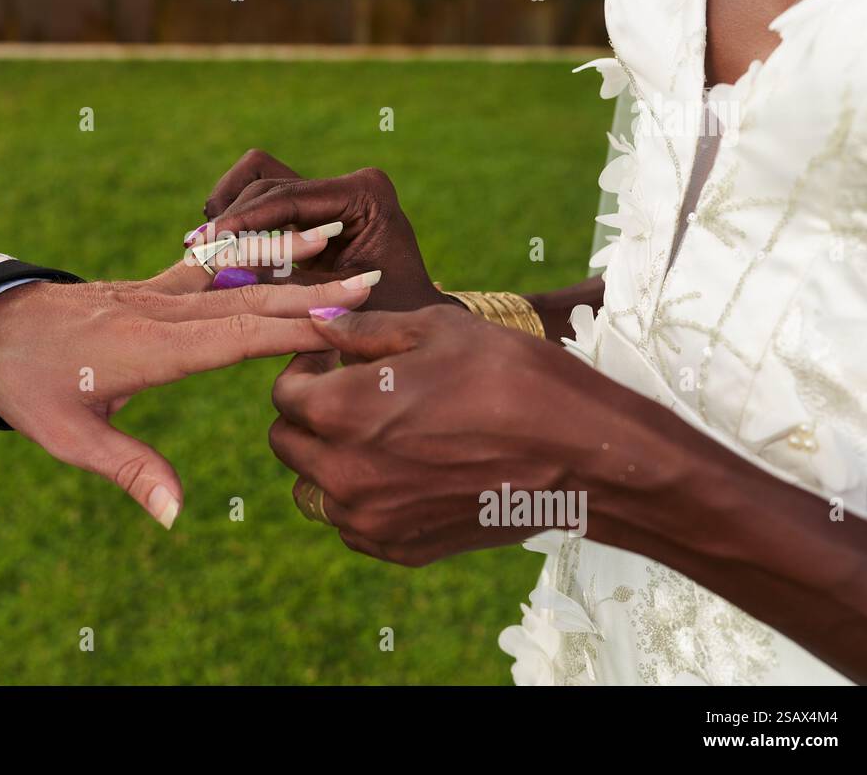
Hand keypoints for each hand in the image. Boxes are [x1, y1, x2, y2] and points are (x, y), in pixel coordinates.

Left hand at [0, 238, 380, 528]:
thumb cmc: (28, 387)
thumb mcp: (69, 437)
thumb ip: (129, 470)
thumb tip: (174, 514)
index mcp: (150, 348)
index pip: (236, 336)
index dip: (292, 331)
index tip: (346, 326)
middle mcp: (162, 312)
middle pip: (249, 300)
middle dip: (312, 294)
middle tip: (371, 286)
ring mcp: (158, 293)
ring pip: (234, 272)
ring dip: (286, 257)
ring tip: (335, 235)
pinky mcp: (152, 287)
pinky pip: (209, 264)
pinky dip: (248, 248)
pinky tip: (276, 238)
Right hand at [201, 150, 444, 311]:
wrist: (410, 338)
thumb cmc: (384, 328)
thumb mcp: (333, 309)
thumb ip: (284, 286)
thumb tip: (223, 274)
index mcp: (366, 194)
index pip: (287, 197)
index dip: (241, 220)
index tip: (203, 244)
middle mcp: (351, 184)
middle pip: (269, 183)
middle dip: (232, 218)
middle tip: (195, 251)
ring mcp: (334, 194)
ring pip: (260, 184)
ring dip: (232, 215)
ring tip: (201, 250)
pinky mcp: (317, 209)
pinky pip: (265, 200)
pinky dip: (241, 220)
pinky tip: (221, 250)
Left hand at [269, 304, 604, 565]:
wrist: (582, 455)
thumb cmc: (512, 377)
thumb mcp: (436, 329)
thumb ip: (363, 329)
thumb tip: (318, 319)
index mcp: (342, 412)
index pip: (284, 394)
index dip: (305, 368)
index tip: (335, 358)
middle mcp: (343, 474)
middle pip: (288, 443)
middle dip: (309, 414)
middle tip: (353, 391)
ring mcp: (371, 519)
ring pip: (315, 488)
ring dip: (330, 458)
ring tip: (382, 430)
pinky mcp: (400, 548)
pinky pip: (352, 524)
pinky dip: (363, 498)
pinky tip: (406, 468)